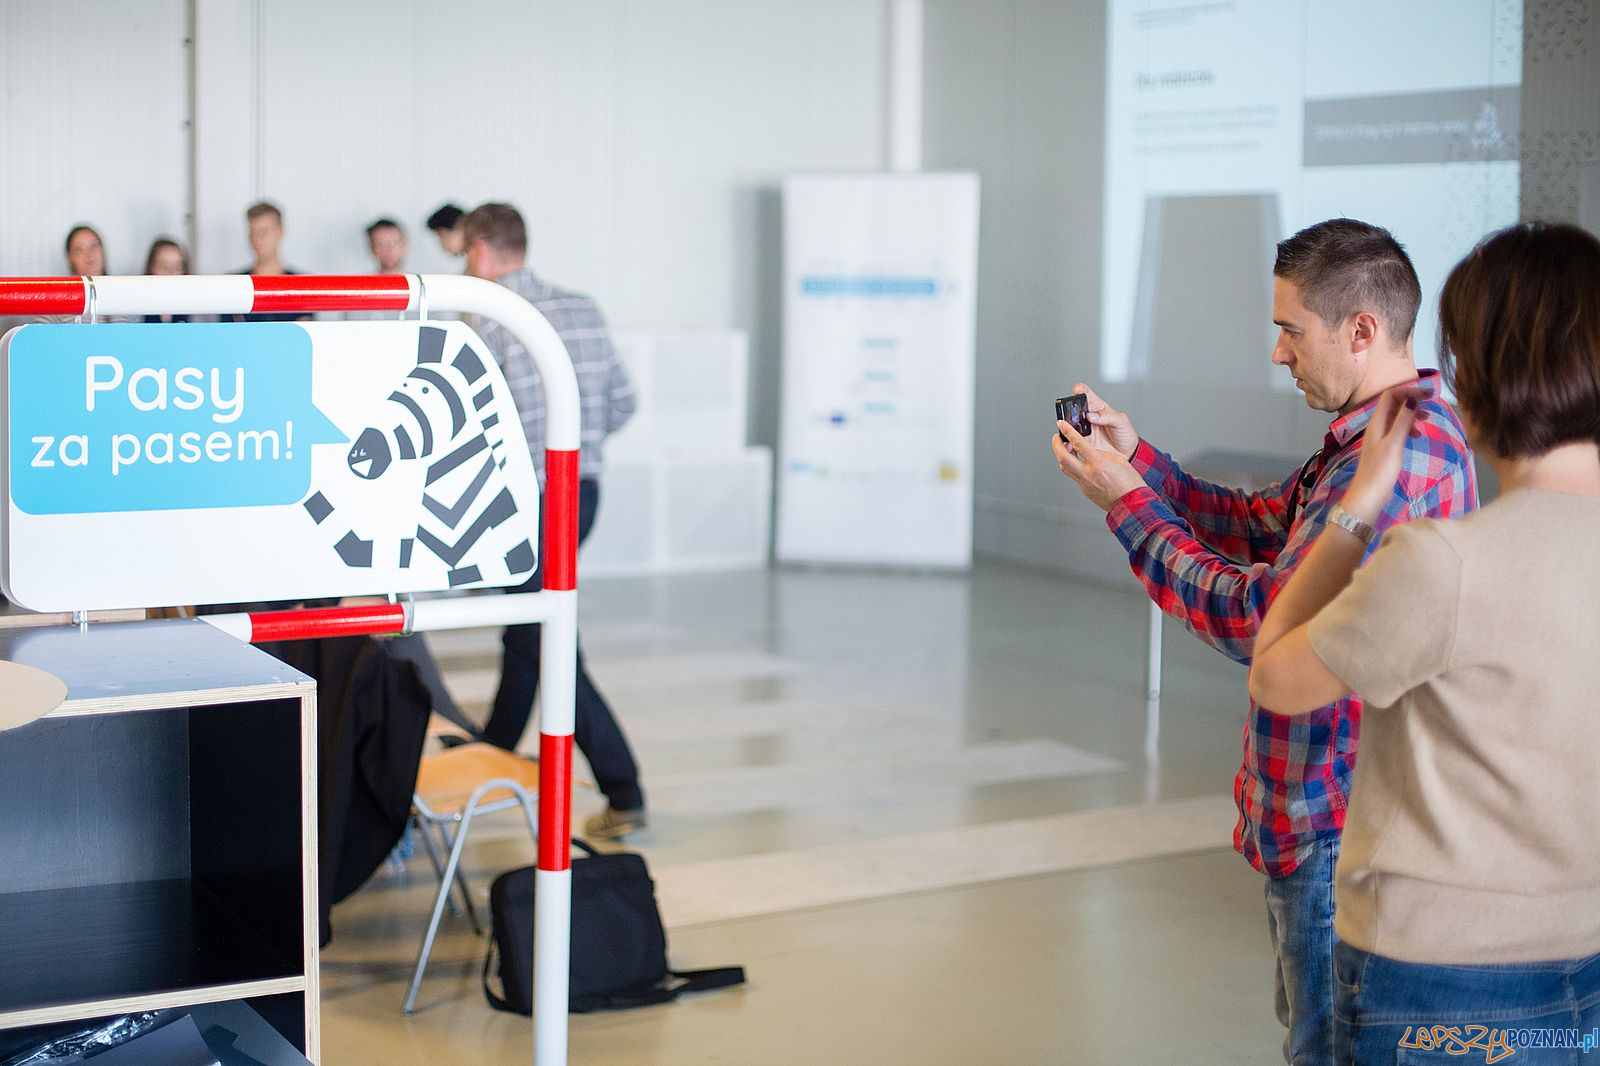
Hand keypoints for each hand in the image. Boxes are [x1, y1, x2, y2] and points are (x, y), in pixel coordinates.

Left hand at [1051, 419, 1147, 511]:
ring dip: (1061, 456)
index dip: (1067, 431)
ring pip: (1064, 468)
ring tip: (1064, 449)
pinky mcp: (1085, 490)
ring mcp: (1085, 483)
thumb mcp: (1118, 460)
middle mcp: (1088, 473)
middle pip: (1063, 457)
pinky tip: (1076, 463)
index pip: (1078, 443)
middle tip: (1056, 437)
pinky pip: (1073, 476)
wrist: (1132, 503)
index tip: (1061, 424)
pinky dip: (1072, 467)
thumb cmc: (1130, 483)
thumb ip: (1102, 453)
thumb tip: (1091, 450)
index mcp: (1099, 463)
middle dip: (1056, 445)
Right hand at [1072, 384, 1138, 459]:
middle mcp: (1088, 417)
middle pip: (1073, 409)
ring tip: (1069, 429)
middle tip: (1071, 415)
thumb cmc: (1125, 434)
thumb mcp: (1121, 422)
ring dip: (1066, 426)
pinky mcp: (1081, 442)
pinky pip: (1071, 440)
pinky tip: (1069, 442)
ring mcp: (1084, 430)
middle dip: (1069, 410)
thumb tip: (1092, 415)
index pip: (1087, 394)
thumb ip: (1108, 416)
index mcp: (1098, 407)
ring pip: (1069, 425)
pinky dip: (1067, 441)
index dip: (1080, 389)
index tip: (1077, 390)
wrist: (1126, 453)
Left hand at [1342, 385, 1428, 521]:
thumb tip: (1412, 399)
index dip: (1409, 390)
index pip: (1391, 395)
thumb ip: (1403, 421)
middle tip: (1431, 406)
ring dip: (1412, 415)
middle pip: (1394, 404)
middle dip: (1412, 401)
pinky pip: (1398, 430)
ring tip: (1426, 421)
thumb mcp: (1395, 444)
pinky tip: (1417, 436)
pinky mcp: (1385, 447)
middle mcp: (1376, 426)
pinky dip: (1409, 428)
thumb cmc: (1380, 471)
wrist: (1369, 495)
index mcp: (1376, 423)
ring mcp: (1380, 437)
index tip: (1429, 394)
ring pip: (1397, 417)